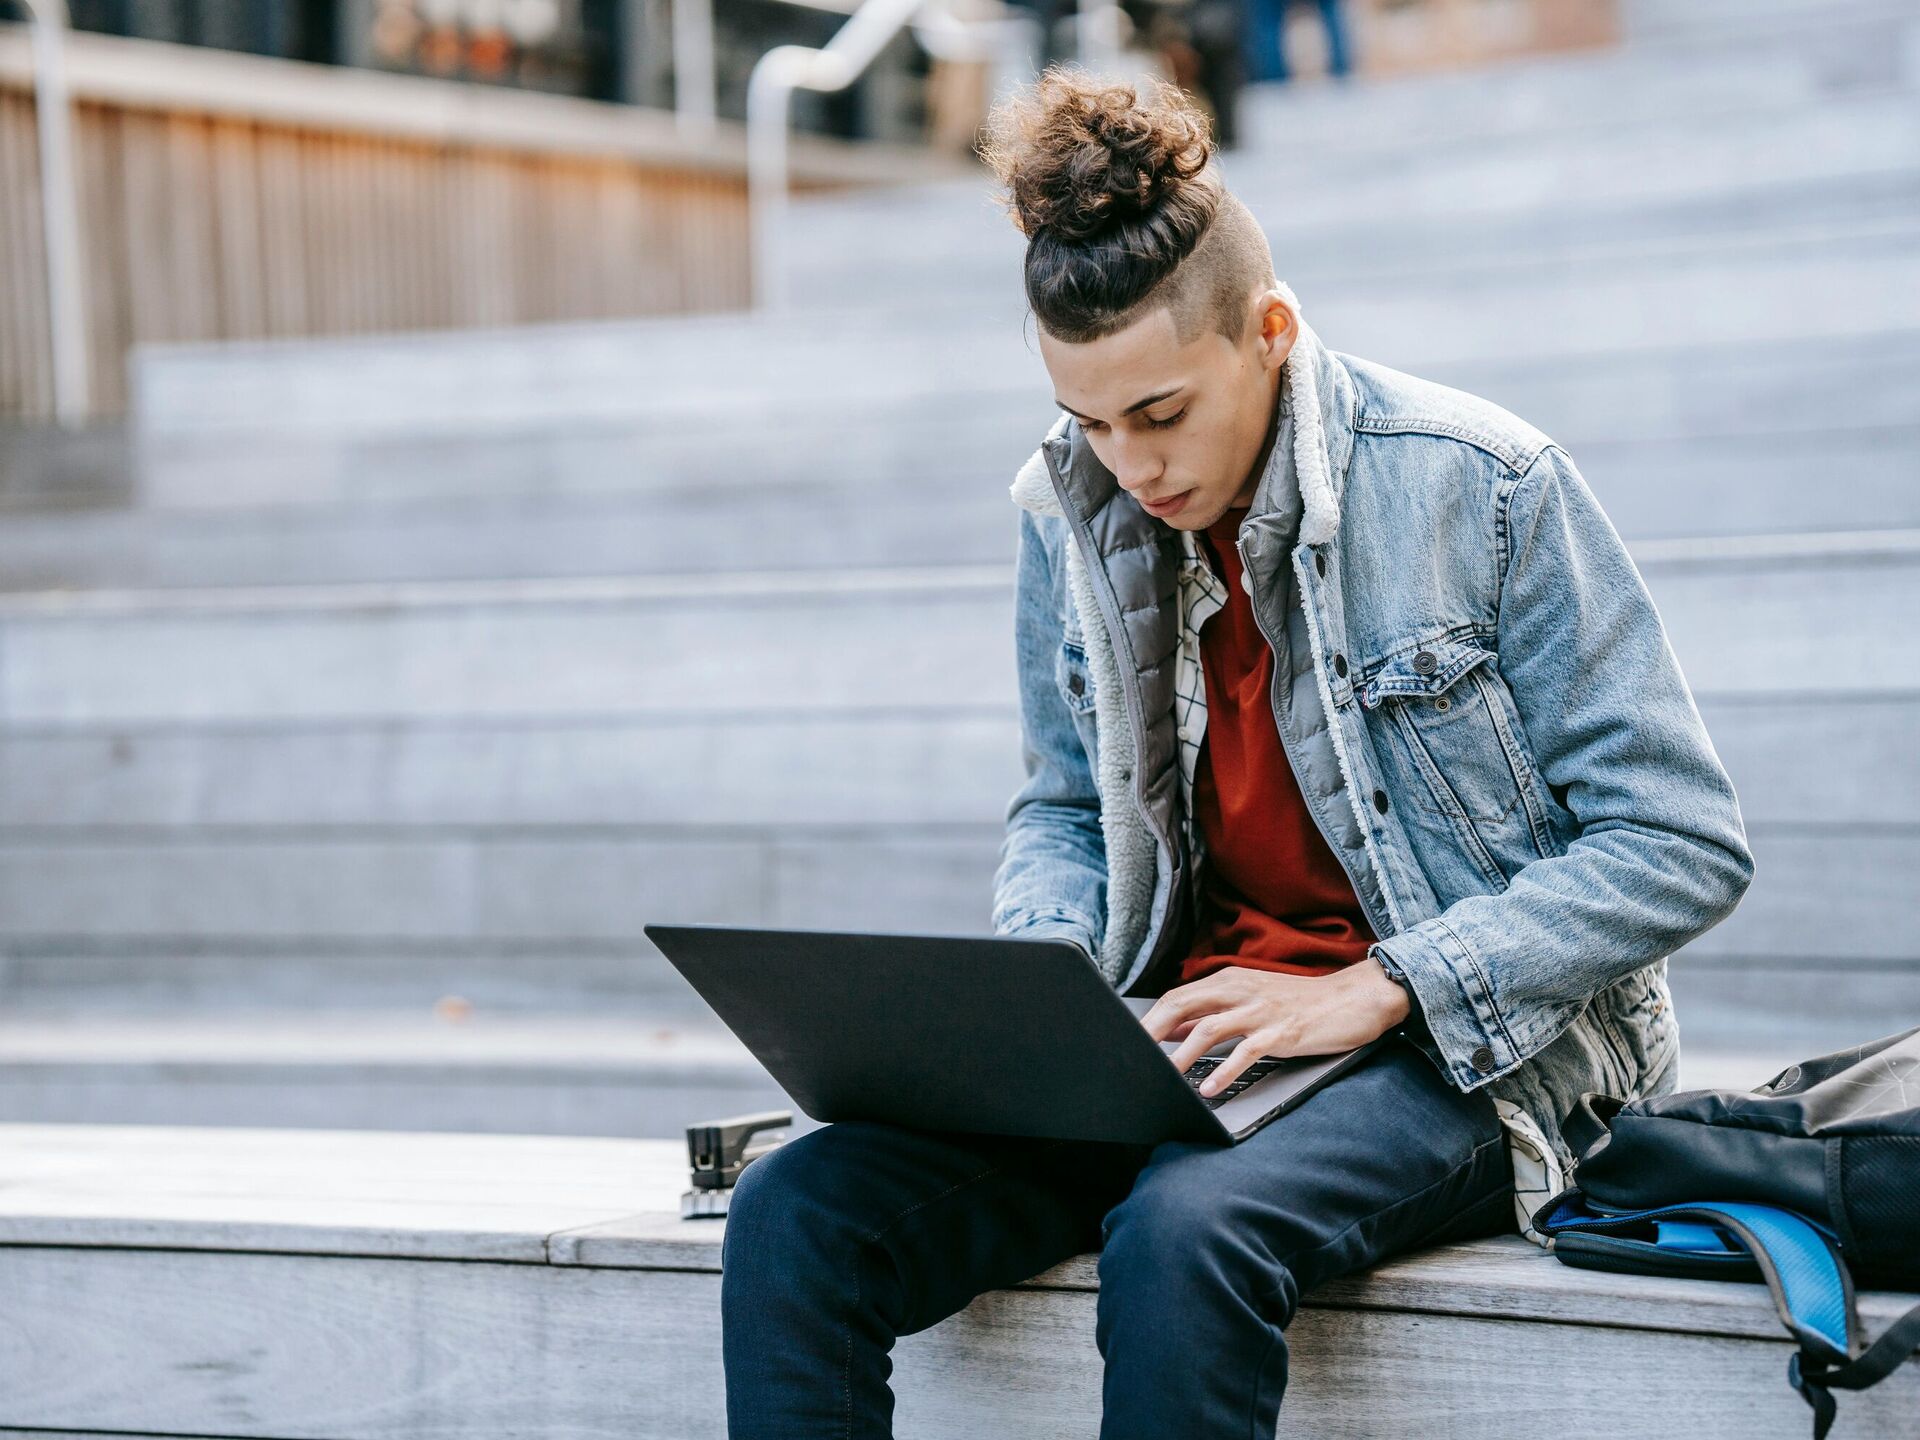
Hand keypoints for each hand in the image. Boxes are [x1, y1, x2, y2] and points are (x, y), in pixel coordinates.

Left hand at [1139, 958, 1410, 1097]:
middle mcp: (1240, 990)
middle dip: (1154, 1031)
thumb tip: (1174, 1029)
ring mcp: (1260, 1010)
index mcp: (1229, 981)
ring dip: (1183, 1055)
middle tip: (1133, 1056)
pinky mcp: (1281, 1031)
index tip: (1128, 1040)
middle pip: (1184, 1005)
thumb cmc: (1299, 1003)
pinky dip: (1223, 1070)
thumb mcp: (1251, 1000)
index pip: (1178, 997)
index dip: (1151, 1019)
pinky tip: (1209, 1088)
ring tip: (1166, 1077)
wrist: (1351, 999)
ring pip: (1209, 1028)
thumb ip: (1213, 1013)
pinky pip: (1245, 1051)